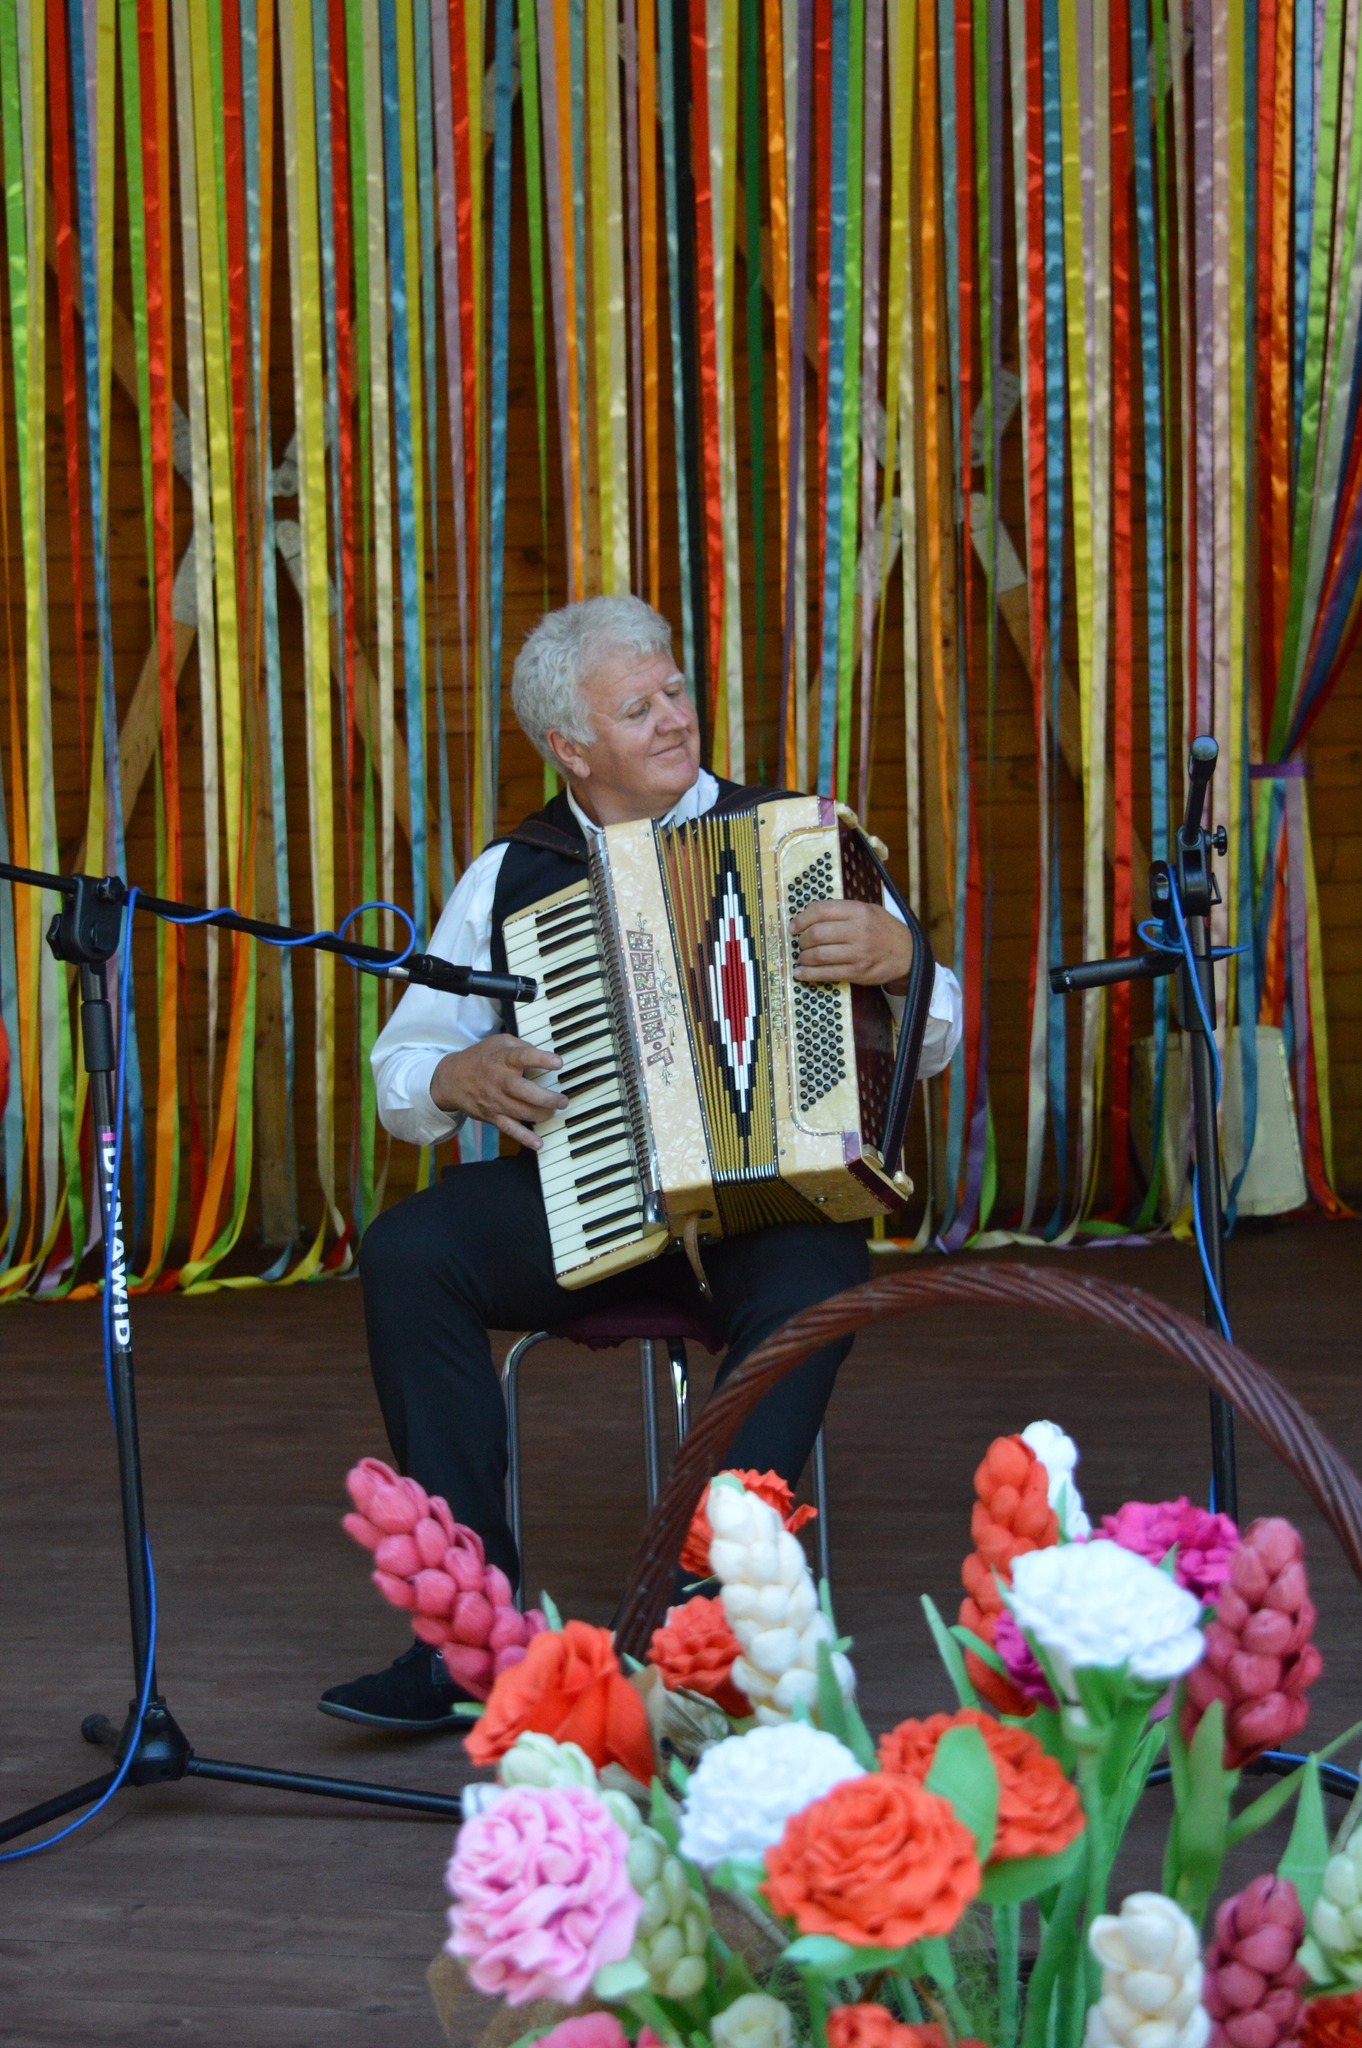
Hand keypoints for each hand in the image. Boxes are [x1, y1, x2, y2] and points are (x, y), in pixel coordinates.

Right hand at [430, 1035, 567, 1150]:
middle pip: (526, 1091)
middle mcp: (499, 1080)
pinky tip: (538, 1143)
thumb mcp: (499, 1042)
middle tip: (562, 1100)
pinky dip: (525, 1138)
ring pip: (522, 1111)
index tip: (559, 1063)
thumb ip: (521, 1045)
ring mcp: (495, 1100)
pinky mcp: (492, 1116)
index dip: (542, 1059)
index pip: (523, 1057)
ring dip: (543, 1114)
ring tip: (554, 1111)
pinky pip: (510, 1129)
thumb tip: (543, 1054)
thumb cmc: (481, 1058)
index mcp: (502, 1058)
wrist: (451, 1079)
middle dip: (548, 1098)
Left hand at [790, 900, 913, 992]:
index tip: (794, 926)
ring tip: (802, 957)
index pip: (821, 911)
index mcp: (859, 911)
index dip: (802, 919)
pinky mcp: (858, 972)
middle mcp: (858, 931)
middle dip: (802, 940)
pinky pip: (827, 973)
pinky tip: (801, 973)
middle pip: (817, 934)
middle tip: (800, 943)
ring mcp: (858, 953)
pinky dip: (809, 974)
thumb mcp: (868, 910)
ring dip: (804, 957)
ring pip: (819, 955)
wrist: (908, 954)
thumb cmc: (884, 930)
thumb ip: (842, 910)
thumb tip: (809, 913)